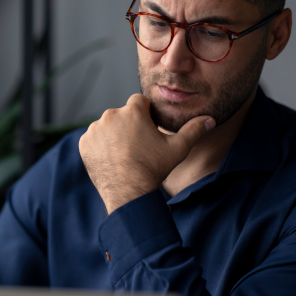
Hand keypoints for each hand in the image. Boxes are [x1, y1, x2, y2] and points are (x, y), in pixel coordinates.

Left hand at [78, 94, 214, 213]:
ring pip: (107, 127)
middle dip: (129, 126)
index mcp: (133, 111)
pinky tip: (112, 160)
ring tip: (125, 155)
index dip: (145, 115)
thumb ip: (194, 130)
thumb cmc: (154, 168)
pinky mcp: (85, 143)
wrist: (129, 192)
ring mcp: (95, 129)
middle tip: (138, 147)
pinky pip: (94, 140)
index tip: (149, 130)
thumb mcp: (178, 148)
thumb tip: (211, 120)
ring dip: (114, 136)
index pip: (139, 102)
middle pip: (122, 114)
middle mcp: (111, 115)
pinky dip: (100, 147)